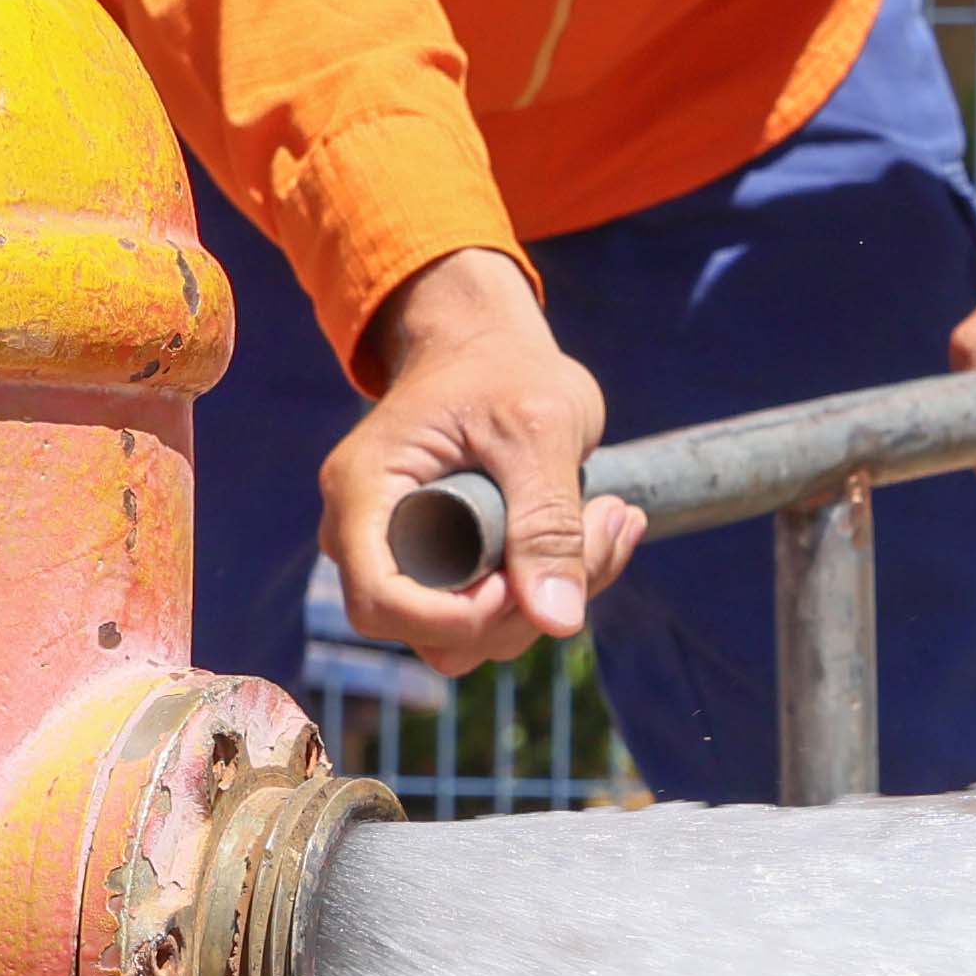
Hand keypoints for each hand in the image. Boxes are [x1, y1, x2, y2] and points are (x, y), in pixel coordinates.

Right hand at [323, 249, 629, 672]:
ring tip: (610, 516)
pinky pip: (492, 612)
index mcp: (365, 491)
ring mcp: (403, 554)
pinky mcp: (445, 564)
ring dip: (552, 600)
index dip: (455, 616)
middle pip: (431, 632)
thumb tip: (559, 622)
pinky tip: (603, 527)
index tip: (523, 579)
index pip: (381, 603)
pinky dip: (554, 587)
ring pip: (470, 634)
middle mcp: (368, 534)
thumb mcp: (538, 429)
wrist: (488, 341)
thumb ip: (547, 522)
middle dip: (525, 608)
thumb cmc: (503, 367)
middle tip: (601, 524)